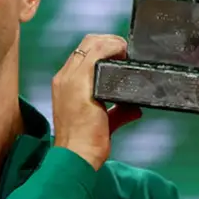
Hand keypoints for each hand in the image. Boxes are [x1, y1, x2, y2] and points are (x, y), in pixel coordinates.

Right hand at [51, 34, 142, 169]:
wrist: (76, 156)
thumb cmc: (85, 144)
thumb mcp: (101, 122)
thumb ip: (117, 112)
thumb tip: (134, 109)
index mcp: (65, 85)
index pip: (83, 55)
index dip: (103, 49)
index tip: (121, 56)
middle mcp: (64, 78)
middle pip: (87, 43)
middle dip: (109, 41)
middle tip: (126, 52)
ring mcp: (69, 79)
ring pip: (91, 43)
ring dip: (112, 42)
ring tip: (126, 53)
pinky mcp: (79, 82)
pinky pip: (96, 52)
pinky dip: (112, 47)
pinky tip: (124, 54)